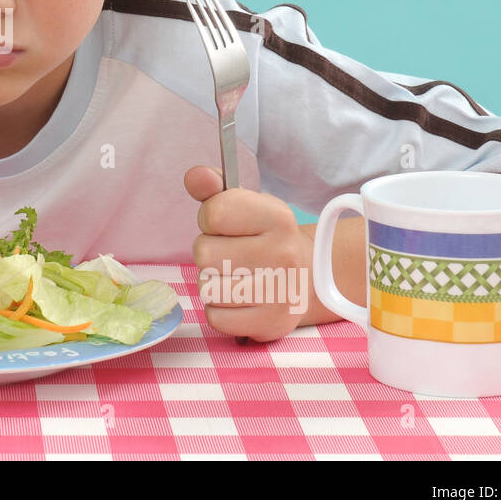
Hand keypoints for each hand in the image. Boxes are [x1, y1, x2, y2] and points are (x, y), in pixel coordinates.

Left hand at [184, 165, 310, 342]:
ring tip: (236, 278)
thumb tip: (193, 175)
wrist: (307, 280)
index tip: (225, 225)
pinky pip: (215, 318)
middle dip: (209, 254)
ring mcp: (281, 291)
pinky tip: (240, 302)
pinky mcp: (271, 323)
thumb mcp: (245, 206)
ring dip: (213, 284)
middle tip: (231, 256)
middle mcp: (284, 253)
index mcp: (278, 217)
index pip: (214, 213)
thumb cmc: (263, 238)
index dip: (209, 219)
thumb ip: (214, 189)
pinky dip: (220, 311)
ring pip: (207, 288)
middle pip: (204, 253)